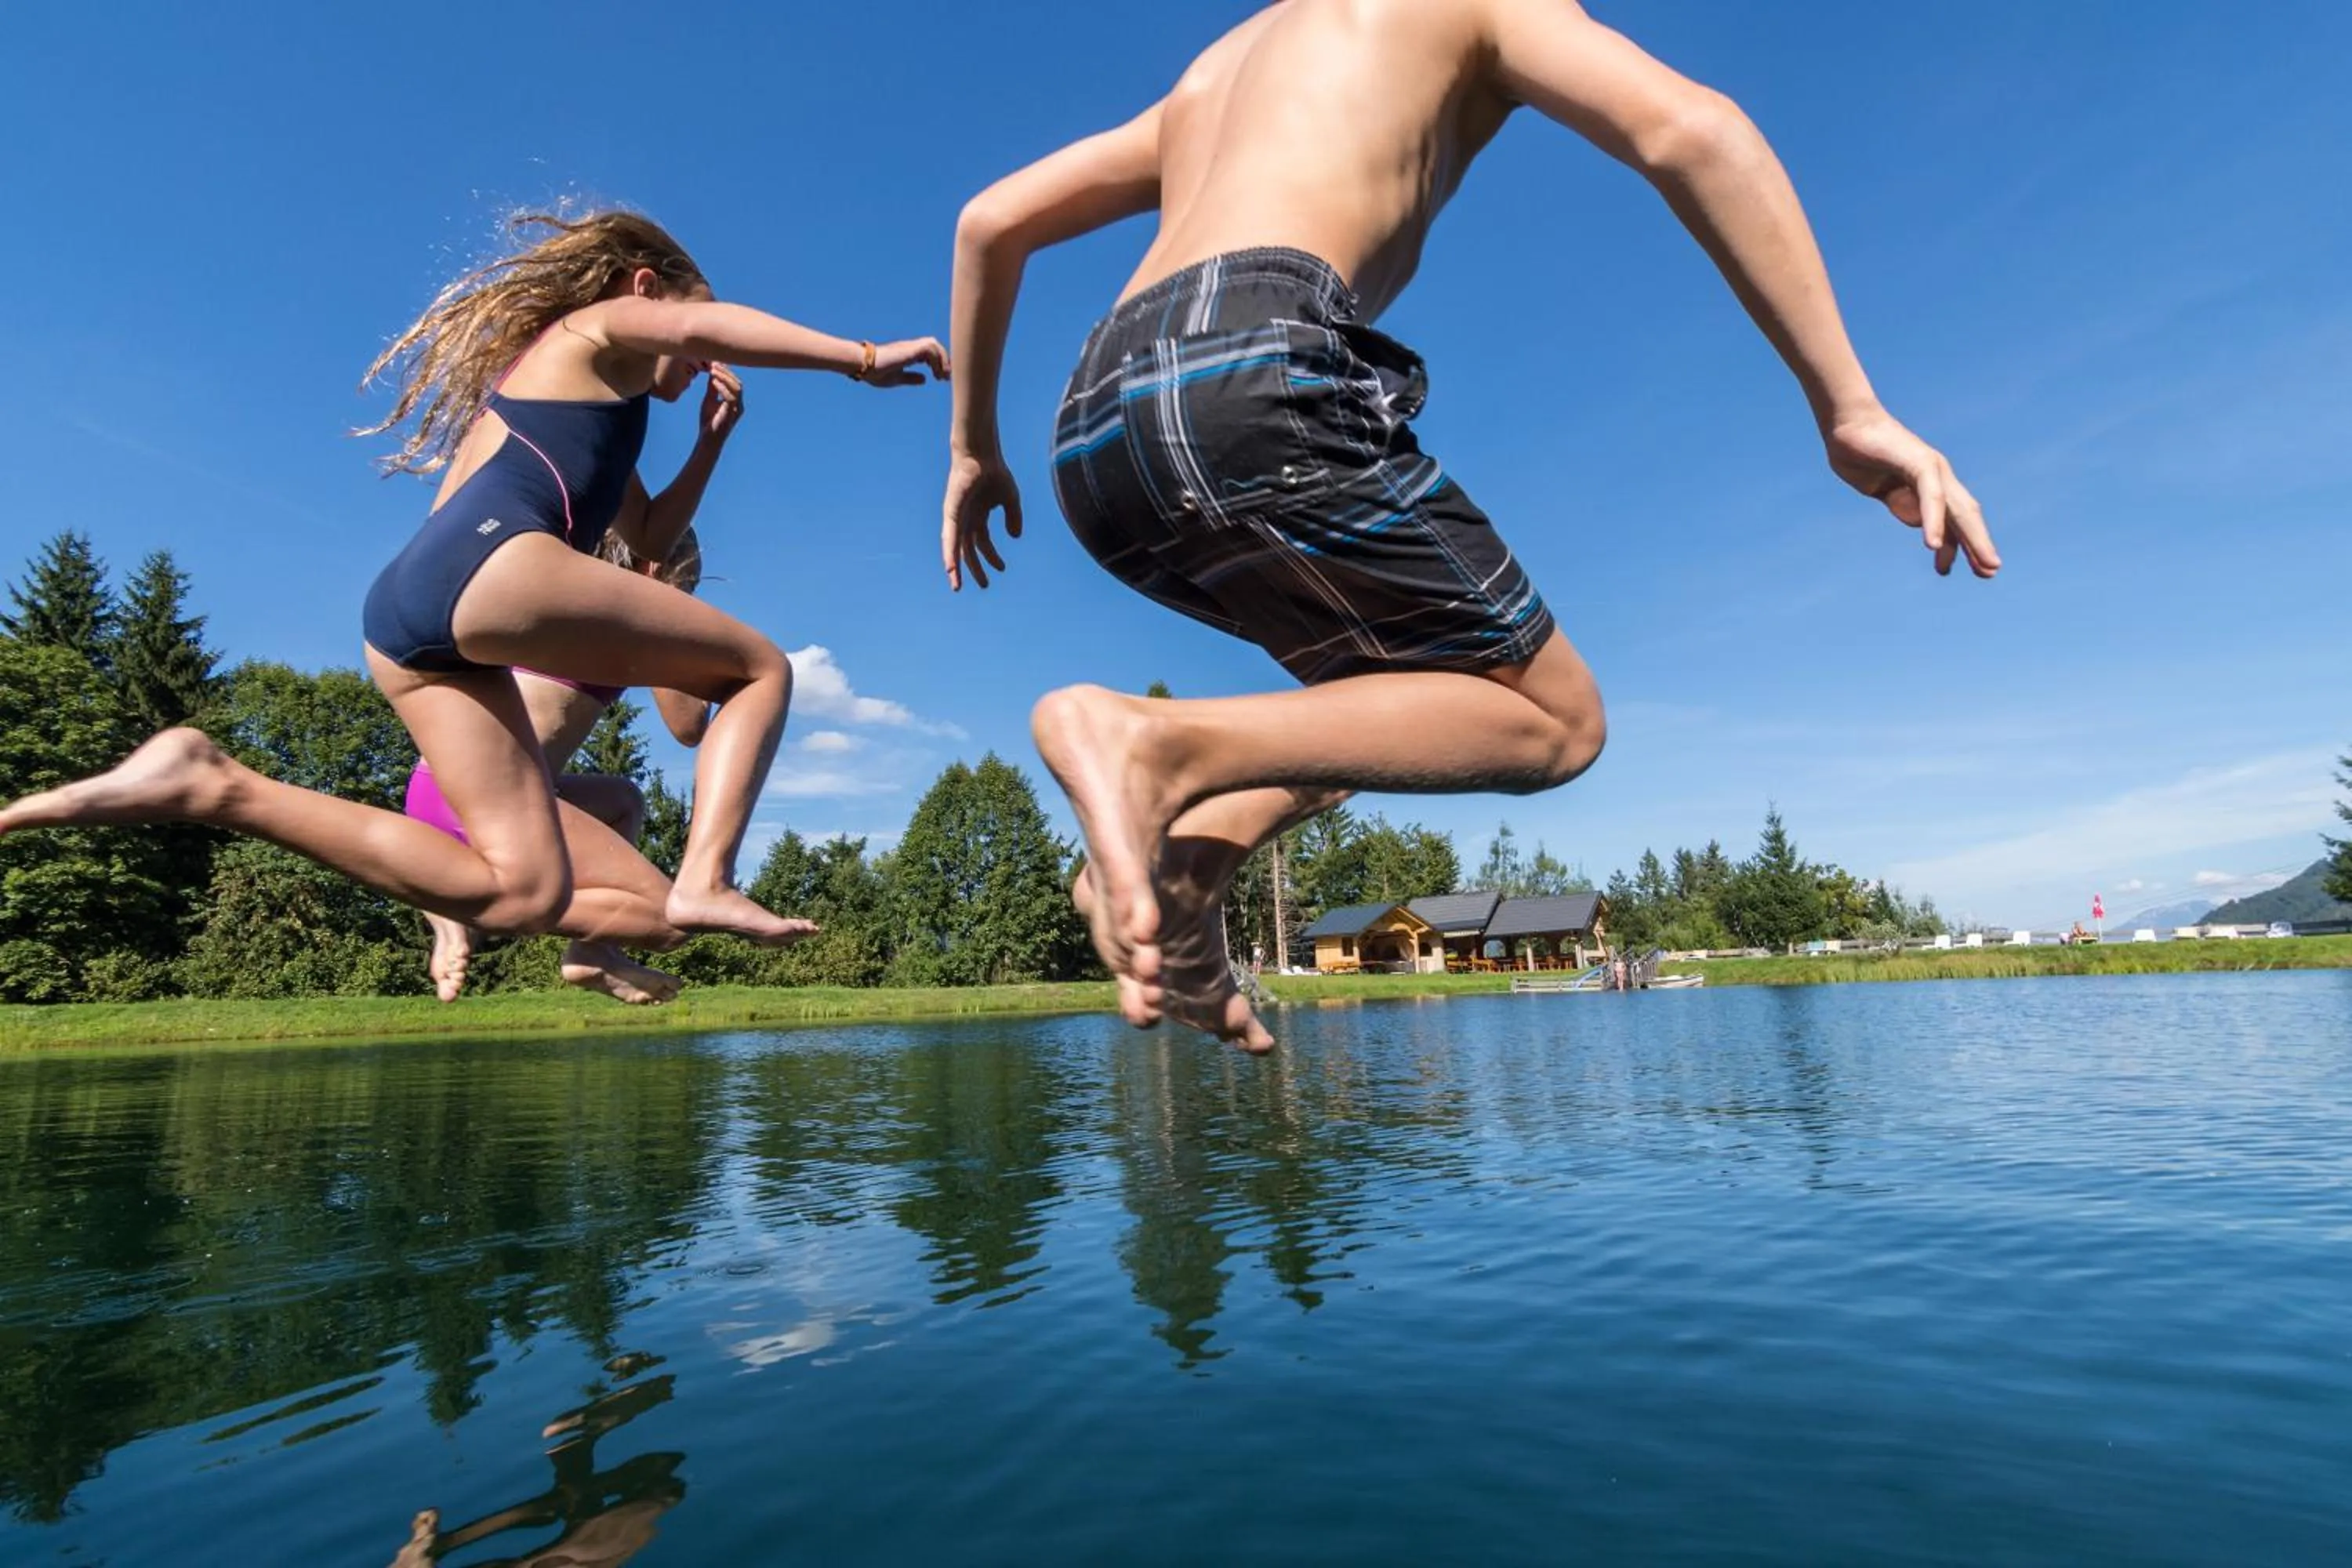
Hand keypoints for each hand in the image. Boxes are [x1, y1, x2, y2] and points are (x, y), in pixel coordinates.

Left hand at [698, 363, 743, 440]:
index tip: (714, 362)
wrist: (707, 440)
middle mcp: (739, 404)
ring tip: (713, 370)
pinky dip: (722, 387)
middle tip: (713, 364)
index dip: (726, 371)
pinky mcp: (731, 414)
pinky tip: (713, 382)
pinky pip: (730, 397)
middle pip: (738, 383)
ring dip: (724, 377)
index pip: (734, 382)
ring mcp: (736, 409)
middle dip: (726, 372)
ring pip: (736, 387)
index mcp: (735, 401)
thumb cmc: (708, 422)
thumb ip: (712, 388)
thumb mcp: (709, 400)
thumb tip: (712, 372)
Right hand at [861, 337, 949, 386]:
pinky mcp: (909, 349)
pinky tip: (936, 373)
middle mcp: (910, 347)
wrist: (864, 365)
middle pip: (934, 344)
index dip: (938, 362)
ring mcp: (910, 346)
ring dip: (942, 360)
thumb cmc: (876, 372)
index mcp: (908, 353)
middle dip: (944, 359)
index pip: (929, 351)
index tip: (940, 377)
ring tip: (942, 376)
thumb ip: (911, 377)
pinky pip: (930, 349)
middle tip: (946, 377)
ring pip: (934, 344)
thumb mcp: (897, 378)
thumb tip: (925, 379)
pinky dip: (936, 361)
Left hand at [942, 449, 1020, 590]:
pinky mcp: (951, 513)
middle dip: (974, 568)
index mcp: (979, 516)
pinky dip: (949, 553)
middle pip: (968, 549)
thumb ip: (1014, 517)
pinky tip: (949, 567)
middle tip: (983, 585)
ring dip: (955, 567)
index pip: (984, 543)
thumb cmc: (994, 471)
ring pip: (955, 547)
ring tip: (956, 585)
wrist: (982, 455)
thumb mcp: (1011, 499)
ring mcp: (957, 517)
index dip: (992, 557)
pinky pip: (949, 537)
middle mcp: (966, 519)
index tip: (1002, 569)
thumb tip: (1015, 536)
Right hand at [1825, 410, 1998, 578]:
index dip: (1966, 543)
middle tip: (1992, 571)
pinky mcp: (1918, 463)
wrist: (1846, 423)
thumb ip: (1903, 503)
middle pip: (1966, 515)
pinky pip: (1931, 498)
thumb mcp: (1884, 489)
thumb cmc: (1861, 454)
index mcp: (1930, 485)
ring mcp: (1932, 468)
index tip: (1977, 569)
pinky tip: (1932, 546)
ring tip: (1983, 564)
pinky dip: (1933, 522)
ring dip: (1972, 539)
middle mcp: (1938, 476)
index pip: (1956, 518)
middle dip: (1979, 544)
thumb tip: (1919, 521)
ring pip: (1958, 509)